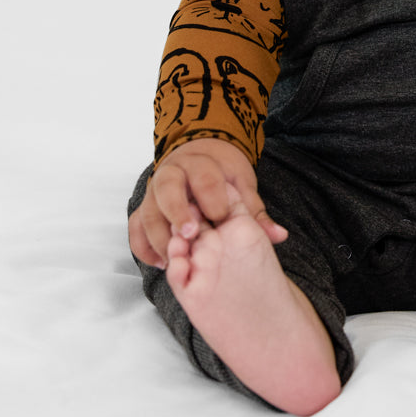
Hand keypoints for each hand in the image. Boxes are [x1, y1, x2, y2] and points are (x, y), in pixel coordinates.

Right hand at [128, 138, 286, 268]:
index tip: (220, 217)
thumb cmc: (223, 172)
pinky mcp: (145, 208)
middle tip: (190, 235)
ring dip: (159, 236)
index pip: (203, 176)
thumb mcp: (242, 184)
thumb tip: (279, 235)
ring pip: (148, 211)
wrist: (201, 154)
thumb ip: (255, 211)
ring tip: (174, 257)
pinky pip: (136, 227)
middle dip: (177, 211)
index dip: (211, 197)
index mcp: (199, 162)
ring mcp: (154, 192)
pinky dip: (143, 246)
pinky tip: (161, 262)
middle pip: (167, 189)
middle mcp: (172, 173)